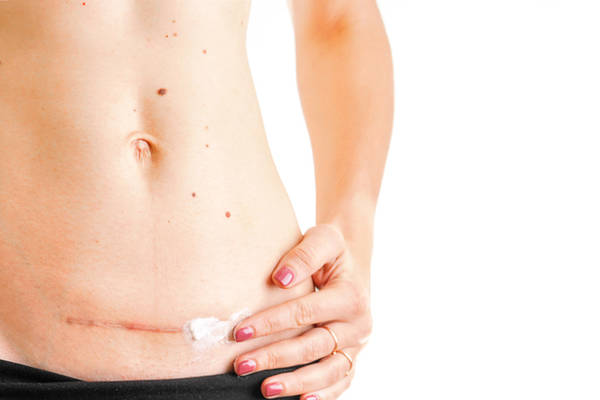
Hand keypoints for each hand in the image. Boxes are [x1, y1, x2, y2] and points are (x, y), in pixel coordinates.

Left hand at [232, 224, 371, 399]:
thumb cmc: (332, 249)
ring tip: (265, 389)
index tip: (240, 330)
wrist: (353, 260)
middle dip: (275, 357)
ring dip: (296, 382)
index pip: (304, 313)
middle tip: (241, 365)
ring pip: (329, 371)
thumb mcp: (322, 239)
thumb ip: (303, 255)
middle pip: (313, 346)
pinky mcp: (353, 356)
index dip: (271, 323)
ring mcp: (357, 344)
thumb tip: (281, 278)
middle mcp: (358, 324)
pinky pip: (341, 380)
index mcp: (351, 296)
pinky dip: (325, 394)